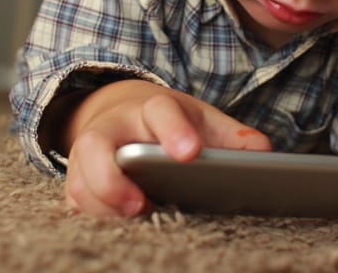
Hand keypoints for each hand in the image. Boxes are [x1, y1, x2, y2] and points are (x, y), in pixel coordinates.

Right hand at [62, 80, 270, 216]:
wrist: (126, 113)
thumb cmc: (173, 123)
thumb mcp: (203, 121)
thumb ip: (233, 138)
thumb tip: (264, 155)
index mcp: (152, 109)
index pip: (160, 111)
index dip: (173, 131)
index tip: (189, 154)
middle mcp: (113, 127)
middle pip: (96, 144)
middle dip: (113, 178)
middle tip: (141, 204)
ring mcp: (89, 153)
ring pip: (79, 179)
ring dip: (101, 205)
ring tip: (135, 220)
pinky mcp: (78, 178)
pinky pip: (74, 200)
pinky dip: (93, 216)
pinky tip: (119, 228)